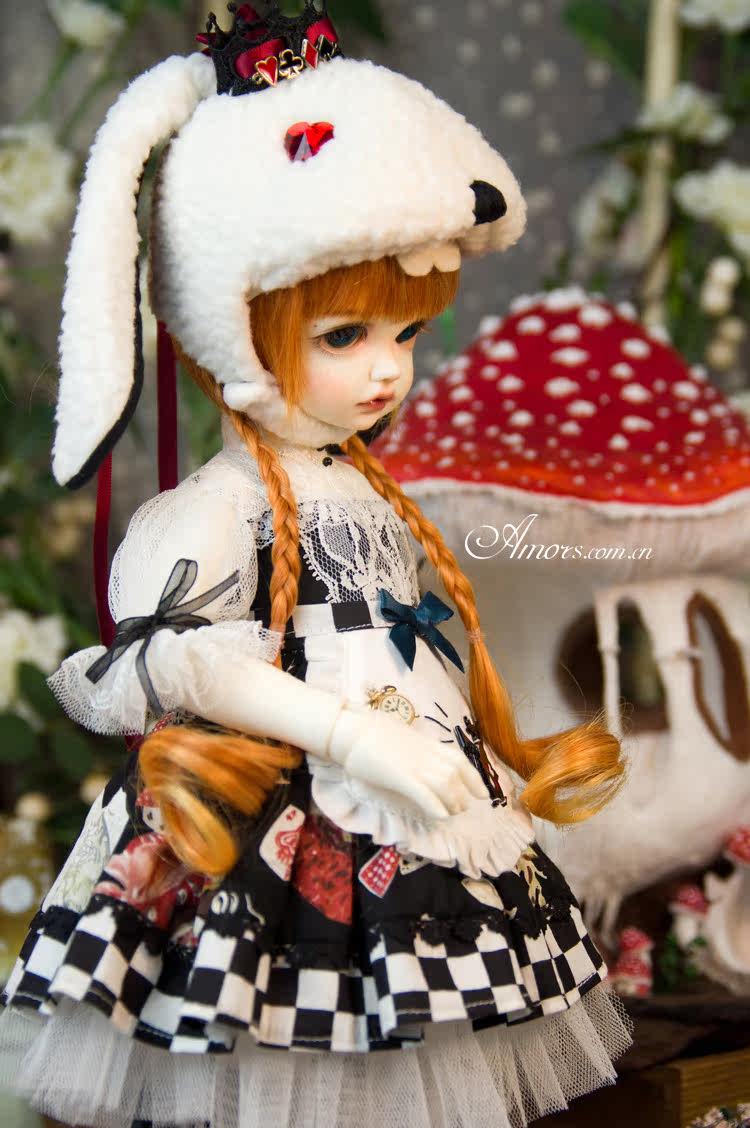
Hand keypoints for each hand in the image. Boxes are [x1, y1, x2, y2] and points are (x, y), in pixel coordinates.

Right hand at [326, 705, 487, 819]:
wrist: (350, 729)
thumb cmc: (369, 731)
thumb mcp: (401, 736)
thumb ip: (415, 747)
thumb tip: (421, 755)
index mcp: (426, 743)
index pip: (458, 759)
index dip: (474, 777)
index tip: (482, 792)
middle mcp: (425, 753)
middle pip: (455, 774)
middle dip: (463, 793)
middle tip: (462, 808)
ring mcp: (413, 764)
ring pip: (445, 784)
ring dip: (452, 801)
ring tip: (452, 812)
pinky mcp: (399, 776)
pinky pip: (424, 793)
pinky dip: (436, 805)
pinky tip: (441, 816)